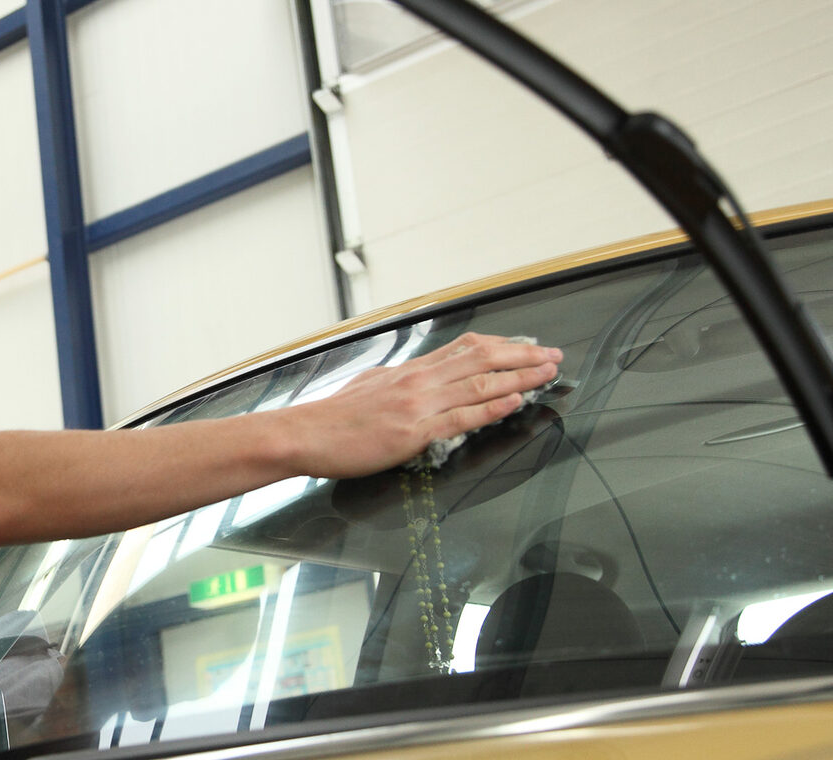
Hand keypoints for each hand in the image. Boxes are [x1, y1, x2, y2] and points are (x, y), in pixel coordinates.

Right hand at [284, 332, 560, 478]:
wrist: (306, 433)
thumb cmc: (334, 416)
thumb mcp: (370, 385)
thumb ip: (400, 381)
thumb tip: (419, 381)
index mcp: (410, 370)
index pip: (466, 348)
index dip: (503, 345)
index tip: (527, 346)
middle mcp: (419, 380)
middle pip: (482, 359)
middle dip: (523, 356)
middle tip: (553, 355)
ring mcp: (418, 405)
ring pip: (480, 384)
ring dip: (520, 377)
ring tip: (547, 374)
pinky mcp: (414, 432)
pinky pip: (462, 417)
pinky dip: (492, 407)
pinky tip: (515, 400)